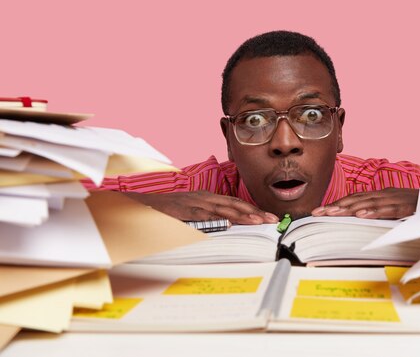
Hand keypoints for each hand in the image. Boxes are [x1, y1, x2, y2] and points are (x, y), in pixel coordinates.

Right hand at [124, 191, 278, 224]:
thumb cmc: (165, 213)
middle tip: (272, 220)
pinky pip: (202, 215)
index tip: (267, 217)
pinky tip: (230, 224)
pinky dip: (217, 219)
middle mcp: (202, 198)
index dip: (252, 210)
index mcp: (205, 199)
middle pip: (233, 204)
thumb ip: (206, 221)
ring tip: (258, 222)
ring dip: (242, 215)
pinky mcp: (183, 211)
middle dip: (254, 212)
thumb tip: (225, 230)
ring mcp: (193, 203)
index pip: (234, 203)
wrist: (139, 205)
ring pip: (222, 208)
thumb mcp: (189, 215)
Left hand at [311, 188, 418, 219]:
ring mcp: (394, 199)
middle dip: (335, 206)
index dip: (336, 204)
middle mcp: (384, 194)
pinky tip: (361, 215)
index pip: (353, 199)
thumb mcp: (394, 209)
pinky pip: (386, 209)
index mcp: (380, 195)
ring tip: (331, 213)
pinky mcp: (404, 206)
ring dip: (348, 208)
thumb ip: (379, 212)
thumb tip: (359, 220)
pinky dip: (373, 211)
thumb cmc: (417, 207)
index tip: (318, 211)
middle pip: (355, 199)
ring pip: (367, 203)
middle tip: (316, 213)